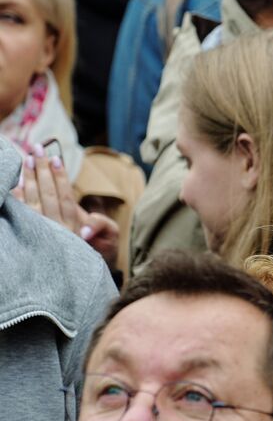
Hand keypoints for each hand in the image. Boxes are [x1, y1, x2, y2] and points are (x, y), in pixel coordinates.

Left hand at [11, 144, 120, 268]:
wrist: (86, 271)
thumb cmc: (99, 247)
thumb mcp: (109, 235)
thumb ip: (99, 225)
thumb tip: (85, 229)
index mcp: (75, 225)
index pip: (65, 195)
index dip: (60, 177)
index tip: (55, 158)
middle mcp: (57, 228)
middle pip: (47, 194)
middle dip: (42, 170)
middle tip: (37, 149)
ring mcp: (44, 232)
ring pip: (32, 202)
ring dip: (29, 180)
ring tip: (27, 160)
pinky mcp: (33, 236)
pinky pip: (23, 215)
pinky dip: (18, 198)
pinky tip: (15, 184)